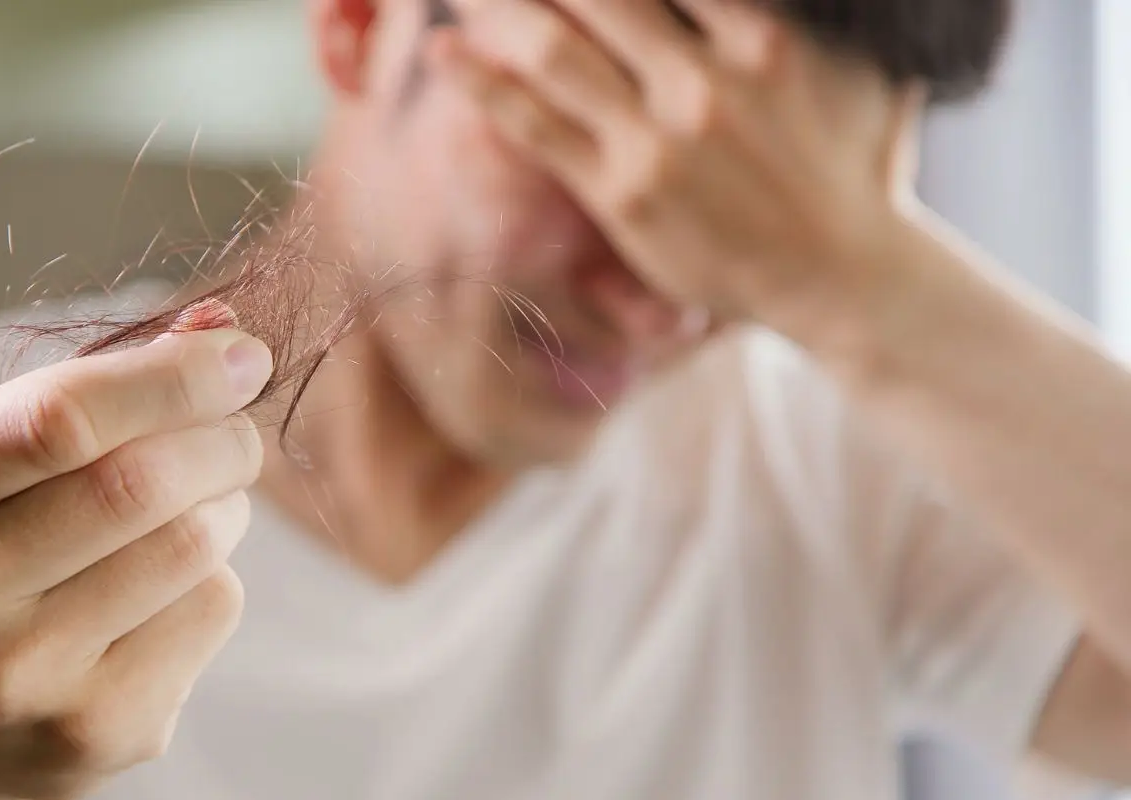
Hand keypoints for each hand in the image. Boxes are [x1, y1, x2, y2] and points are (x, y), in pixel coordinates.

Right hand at [0, 317, 271, 799]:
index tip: (243, 355)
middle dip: (219, 439)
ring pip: (190, 545)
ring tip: (197, 507)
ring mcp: (15, 680)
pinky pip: (210, 609)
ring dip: (225, 505)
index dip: (170, 378)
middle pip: (136, 484)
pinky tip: (166, 590)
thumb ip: (96, 386)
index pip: (55, 420)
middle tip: (235, 435)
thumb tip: (222, 330)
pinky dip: (215, 577)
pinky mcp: (93, 732)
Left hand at [428, 0, 927, 328]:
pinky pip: (537, 127)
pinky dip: (484, 84)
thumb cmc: (854, 163)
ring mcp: (657, 139)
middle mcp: (704, 81)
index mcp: (761, 39)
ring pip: (553, 50)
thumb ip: (801, 12)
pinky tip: (446, 53)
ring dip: (497, 7)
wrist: (840, 272)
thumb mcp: (853, 66)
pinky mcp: (620, 192)